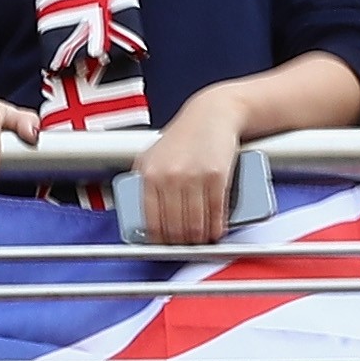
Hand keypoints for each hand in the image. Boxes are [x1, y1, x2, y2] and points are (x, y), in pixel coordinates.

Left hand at [133, 89, 254, 248]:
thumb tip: (142, 217)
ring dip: (200, 239)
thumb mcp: (152, 155)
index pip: (151, 222)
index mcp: (149, 174)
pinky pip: (216, 214)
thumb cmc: (183, 135)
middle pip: (174, 228)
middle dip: (181, 243)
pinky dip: (216, 228)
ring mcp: (193, 177)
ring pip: (196, 226)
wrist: (211, 114)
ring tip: (201, 239)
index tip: (165, 246)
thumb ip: (143, 183)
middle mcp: (169, 176)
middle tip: (186, 244)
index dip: (159, 241)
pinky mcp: (216, 177)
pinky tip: (216, 230)